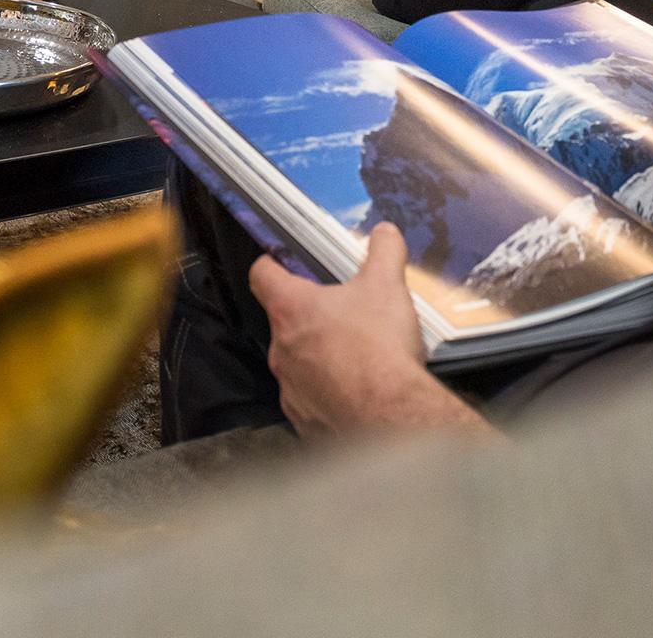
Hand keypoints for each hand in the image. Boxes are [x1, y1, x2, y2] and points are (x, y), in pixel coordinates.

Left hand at [249, 223, 491, 440]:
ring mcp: (290, 387)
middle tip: (343, 313)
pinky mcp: (304, 418)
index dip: (271, 265)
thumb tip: (384, 233)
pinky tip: (357, 389)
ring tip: (357, 355)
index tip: (281, 263)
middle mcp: (281, 349)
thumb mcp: (387, 286)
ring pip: (298, 363)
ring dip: (320, 356)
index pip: (262, 275)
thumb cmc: (379, 352)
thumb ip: (383, 252)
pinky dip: (329, 393)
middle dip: (311, 316)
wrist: (390, 417)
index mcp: (292, 309)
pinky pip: (311, 399)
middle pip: (285, 322)